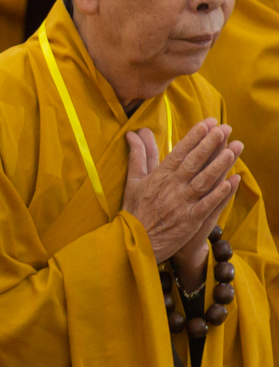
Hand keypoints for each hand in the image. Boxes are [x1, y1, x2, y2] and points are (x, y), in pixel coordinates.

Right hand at [122, 119, 240, 269]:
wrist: (133, 242)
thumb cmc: (135, 210)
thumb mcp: (134, 181)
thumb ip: (138, 156)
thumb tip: (133, 133)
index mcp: (158, 177)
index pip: (178, 153)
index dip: (194, 137)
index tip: (208, 123)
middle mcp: (171, 188)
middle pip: (193, 163)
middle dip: (209, 144)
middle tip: (224, 128)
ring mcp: (181, 204)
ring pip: (203, 181)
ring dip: (219, 165)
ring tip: (234, 148)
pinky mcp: (189, 220)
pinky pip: (206, 205)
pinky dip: (219, 194)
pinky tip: (232, 181)